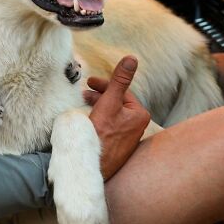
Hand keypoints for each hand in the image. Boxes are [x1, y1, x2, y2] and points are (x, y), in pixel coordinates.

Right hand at [84, 56, 150, 180]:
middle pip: (117, 102)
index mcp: (140, 114)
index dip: (104, 85)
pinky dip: (100, 120)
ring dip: (99, 107)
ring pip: (112, 114)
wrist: (92, 165)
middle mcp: (138, 127)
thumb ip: (120, 79)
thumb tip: (131, 58)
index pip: (121, 91)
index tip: (88, 83)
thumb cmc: (101, 134)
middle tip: (84, 94)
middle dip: (100, 96)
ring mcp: (129, 138)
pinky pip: (110, 127)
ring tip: (83, 107)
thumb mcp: (109, 101)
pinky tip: (89, 123)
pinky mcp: (119, 147)